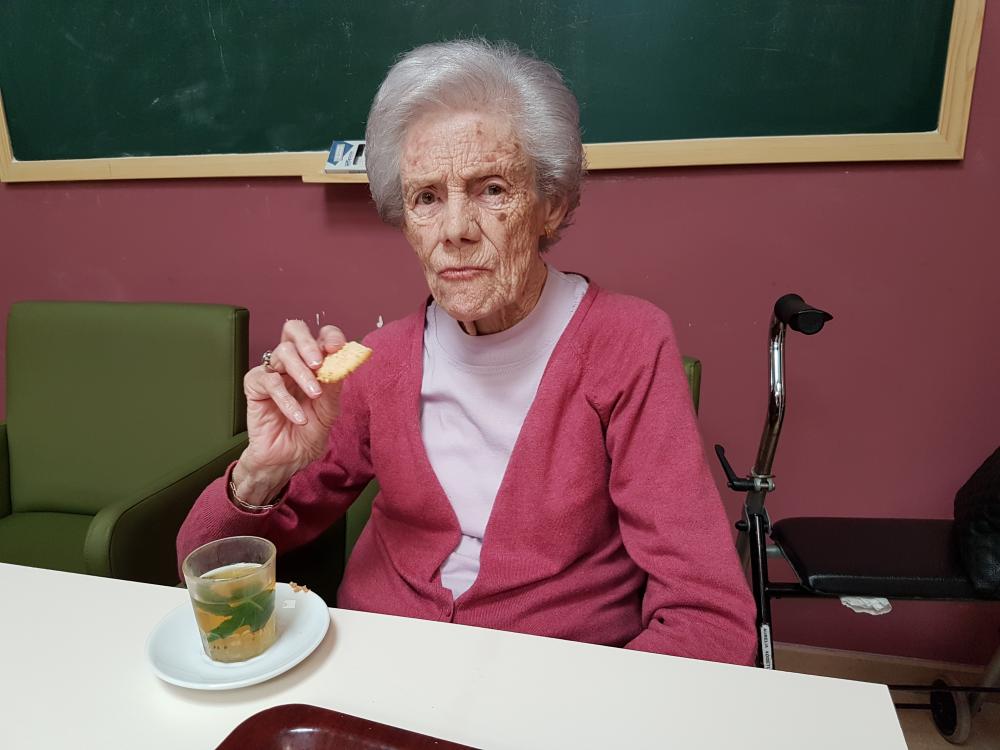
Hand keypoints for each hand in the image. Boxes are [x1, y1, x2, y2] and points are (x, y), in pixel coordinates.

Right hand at [232, 321, 346, 504]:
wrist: (289, 459)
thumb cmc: (308, 433)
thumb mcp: (329, 409)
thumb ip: (334, 384)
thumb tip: (341, 359)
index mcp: (313, 363)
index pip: (320, 336)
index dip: (329, 335)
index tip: (338, 347)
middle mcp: (292, 363)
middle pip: (293, 330)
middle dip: (308, 342)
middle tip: (319, 363)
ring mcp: (273, 372)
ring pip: (283, 353)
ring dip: (302, 374)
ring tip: (314, 395)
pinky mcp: (255, 387)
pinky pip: (269, 382)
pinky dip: (287, 400)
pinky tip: (298, 416)